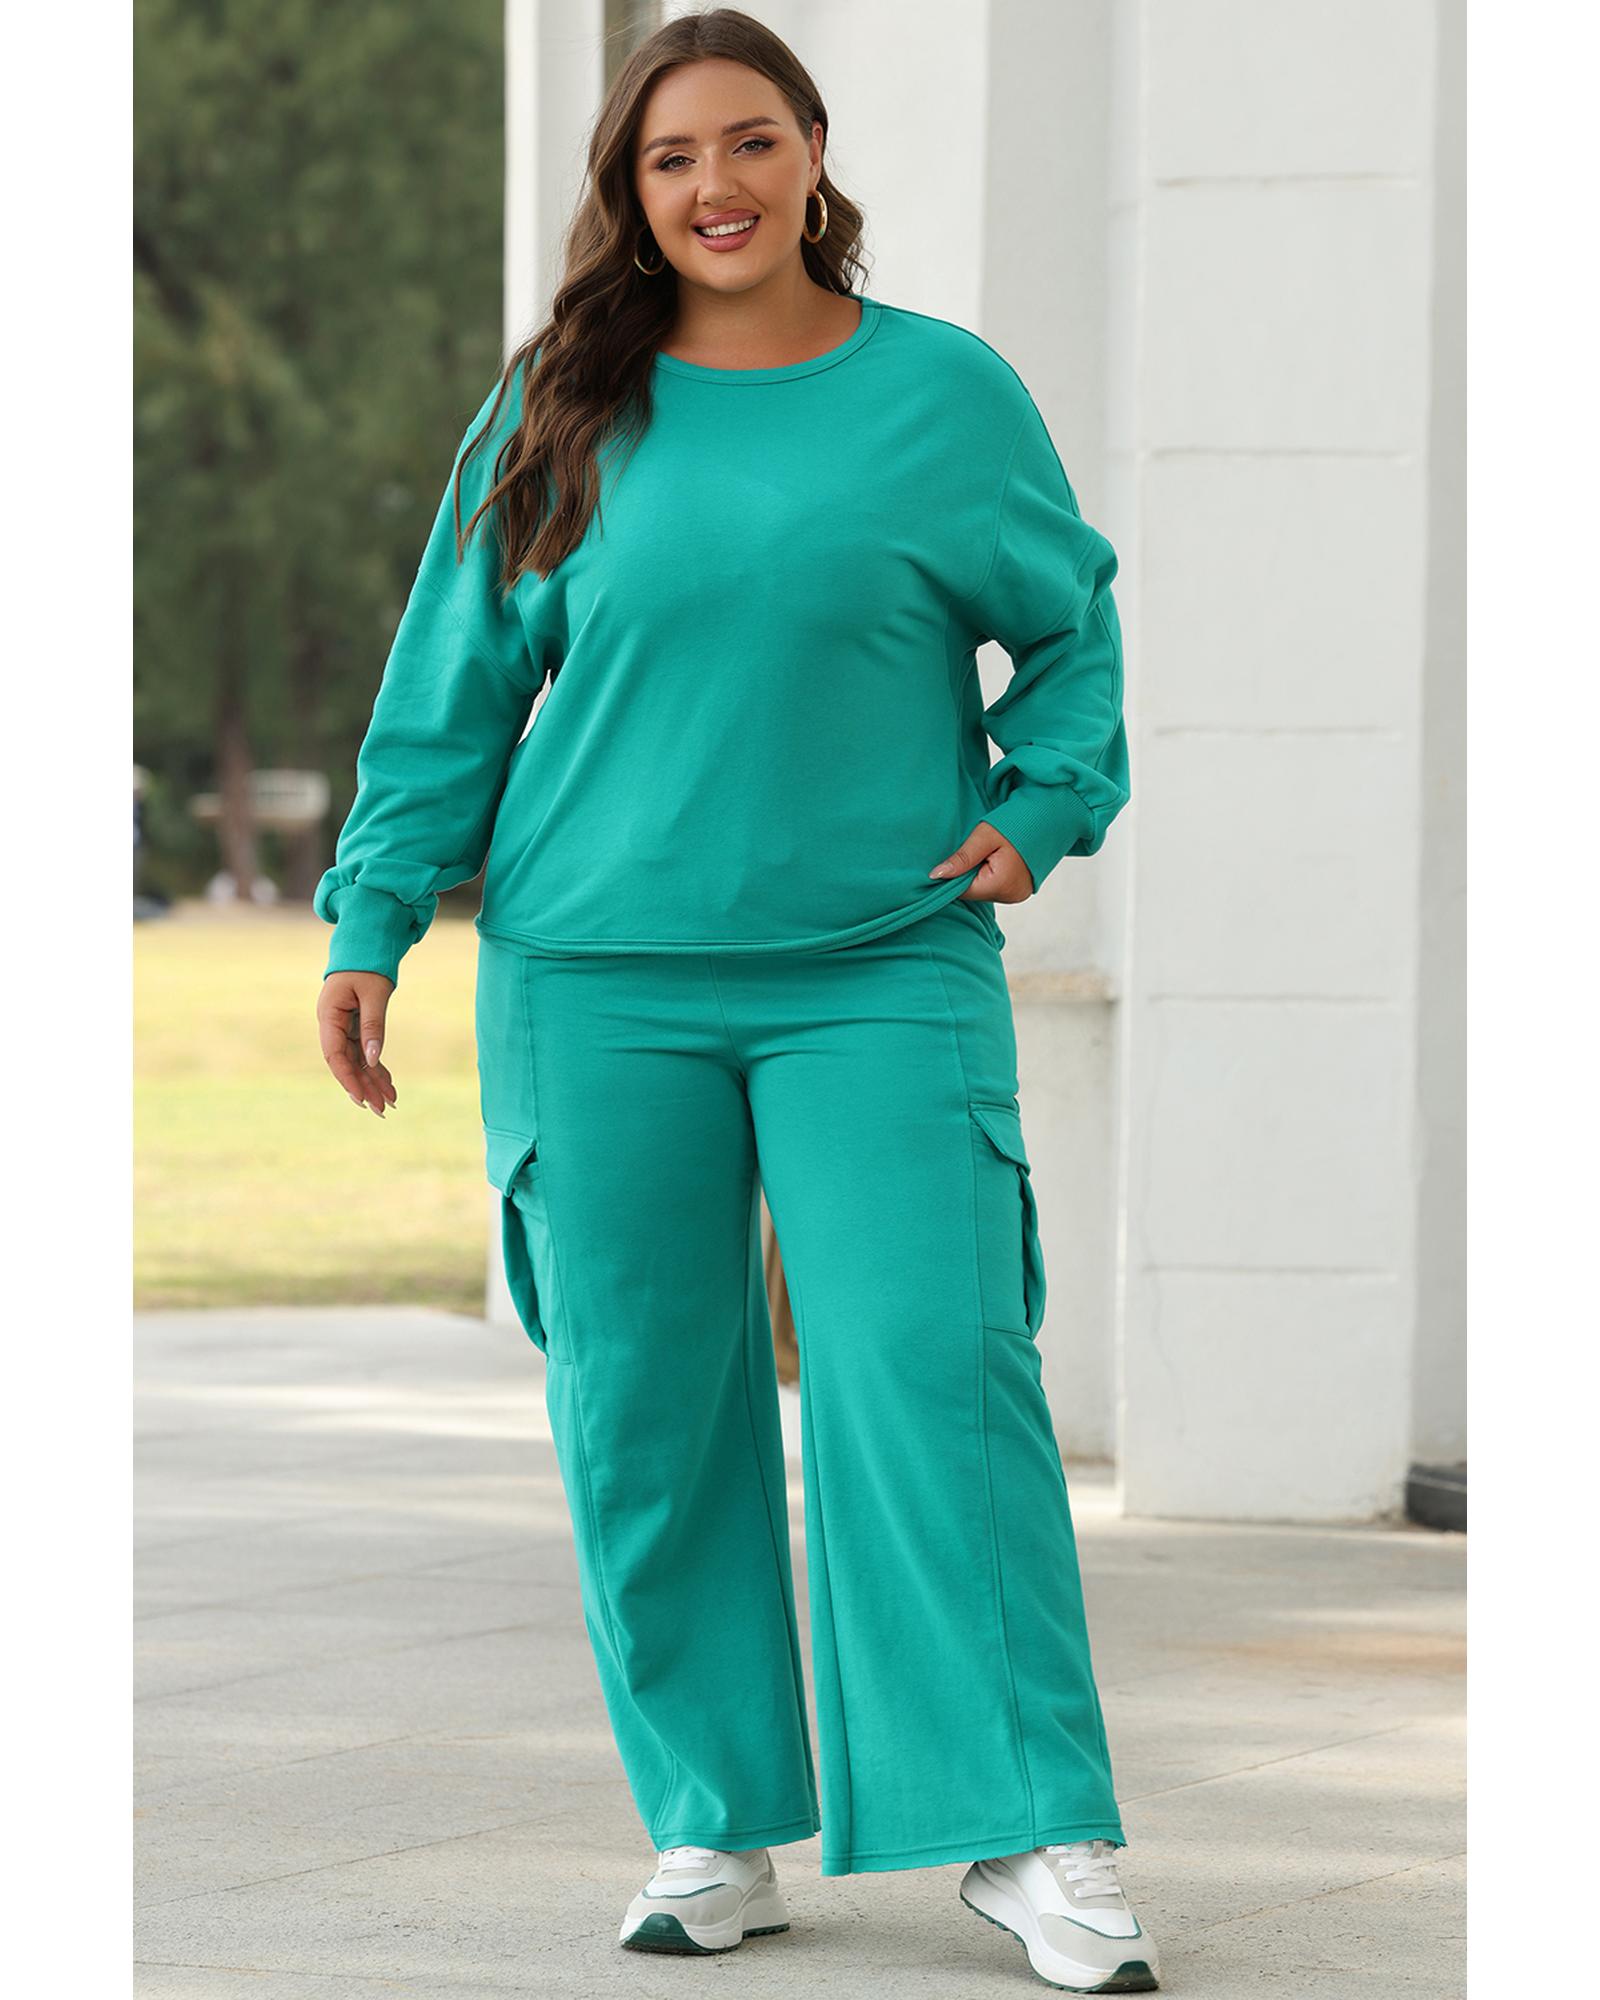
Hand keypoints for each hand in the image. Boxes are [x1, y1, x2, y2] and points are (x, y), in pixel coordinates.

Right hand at [317, 970, 397, 1115]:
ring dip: (372, 1082)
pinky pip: (364, 1052)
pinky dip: (376, 1068)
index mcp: (328, 1014)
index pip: (334, 1054)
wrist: (366, 944)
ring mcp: (342, 1026)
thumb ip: (373, 1025)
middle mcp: (332, 1023)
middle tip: (382, 1110)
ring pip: (356, 1061)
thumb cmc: (368, 964)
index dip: (348, 1078)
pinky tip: (389, 1086)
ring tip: (390, 1104)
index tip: (363, 1098)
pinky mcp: (354, 1026)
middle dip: (363, 1087)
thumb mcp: (374, 994)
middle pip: (345, 1062)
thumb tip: (372, 1060)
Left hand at [928, 821, 1035, 902]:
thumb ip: (961, 858)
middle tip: (971, 850)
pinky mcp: (1020, 891)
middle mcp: (1010, 896)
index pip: (962, 891)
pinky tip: (993, 859)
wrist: (1048, 817)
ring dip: (978, 875)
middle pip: (973, 892)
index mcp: (1001, 885)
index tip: (947, 859)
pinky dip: (989, 876)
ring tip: (984, 853)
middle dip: (966, 874)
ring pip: (983, 890)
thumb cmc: (1017, 822)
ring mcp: (1017, 895)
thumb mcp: (984, 836)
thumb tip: (935, 875)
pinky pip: (995, 888)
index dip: (951, 875)